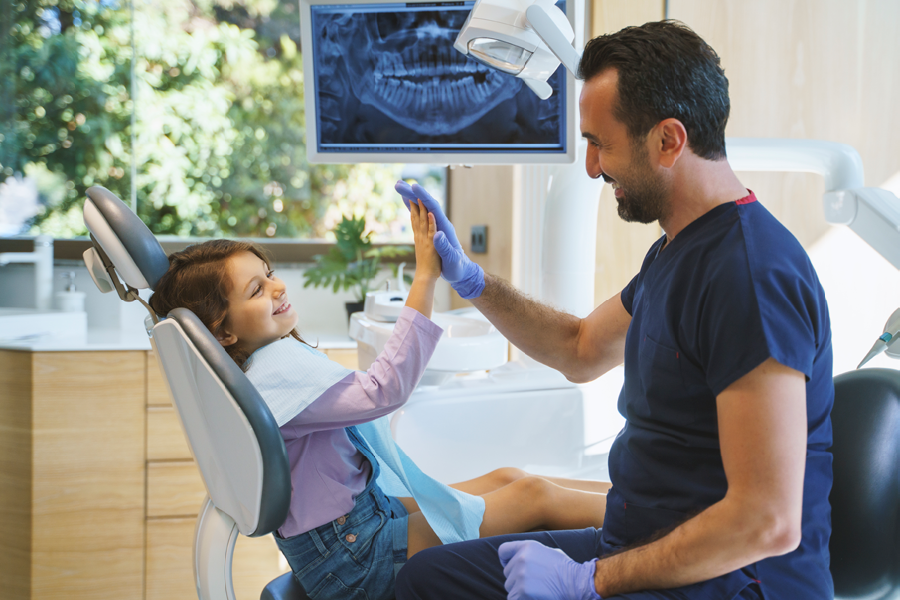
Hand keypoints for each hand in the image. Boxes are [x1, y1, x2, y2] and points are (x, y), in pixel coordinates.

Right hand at [395, 180, 484, 298]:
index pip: (433, 208)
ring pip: (421, 209)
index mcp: (444, 228)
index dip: (423, 197)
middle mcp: (440, 225)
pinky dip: (413, 209)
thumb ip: (444, 247)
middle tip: (398, 184)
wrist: (461, 272)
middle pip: (425, 204)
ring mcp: (435, 228)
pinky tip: (409, 205)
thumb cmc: (458, 267)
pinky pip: (421, 218)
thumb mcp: (452, 259)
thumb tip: (437, 234)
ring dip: (411, 198)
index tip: (413, 187)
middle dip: (412, 193)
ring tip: (401, 190)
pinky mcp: (431, 234)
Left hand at [498, 541, 601, 599]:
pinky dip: (520, 599)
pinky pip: (513, 598)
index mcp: (526, 546)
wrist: (575, 582)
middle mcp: (521, 559)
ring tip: (536, 589)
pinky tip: (532, 597)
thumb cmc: (564, 568)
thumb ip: (529, 553)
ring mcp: (520, 575)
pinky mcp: (522, 591)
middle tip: (534, 581)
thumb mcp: (547, 551)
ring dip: (519, 590)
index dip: (506, 560)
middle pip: (507, 572)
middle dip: (517, 578)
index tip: (512, 566)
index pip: (503, 551)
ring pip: (509, 587)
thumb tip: (518, 557)